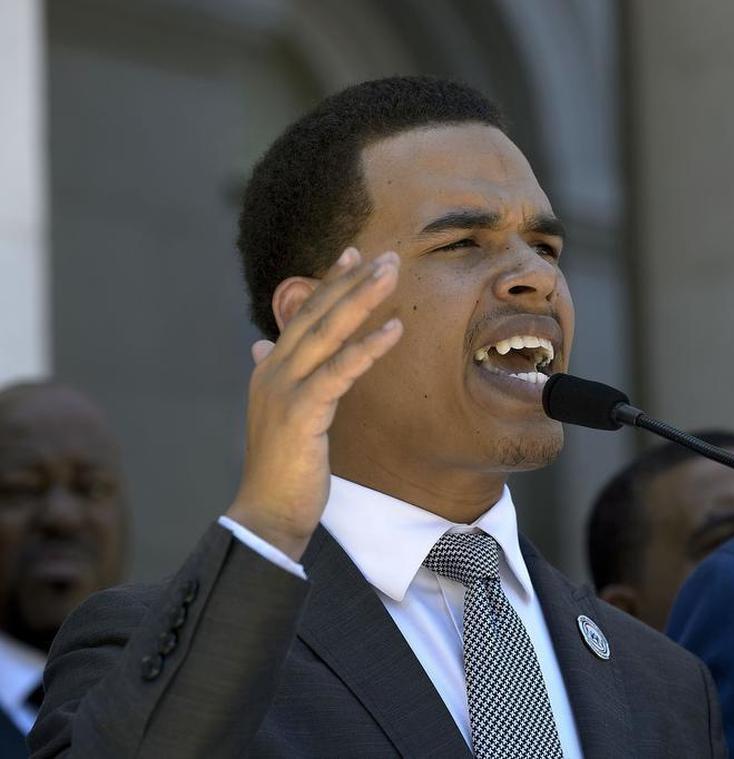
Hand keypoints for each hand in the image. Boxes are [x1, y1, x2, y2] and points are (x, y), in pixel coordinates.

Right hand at [226, 247, 402, 559]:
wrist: (267, 513)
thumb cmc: (283, 469)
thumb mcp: (281, 415)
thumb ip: (278, 377)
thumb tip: (258, 346)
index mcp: (270, 369)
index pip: (303, 316)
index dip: (329, 283)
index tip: (354, 255)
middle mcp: (273, 370)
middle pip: (317, 313)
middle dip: (352, 280)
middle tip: (386, 255)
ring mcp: (284, 388)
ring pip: (327, 331)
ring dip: (361, 298)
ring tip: (391, 274)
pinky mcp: (301, 411)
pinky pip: (339, 371)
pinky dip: (367, 347)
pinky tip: (393, 329)